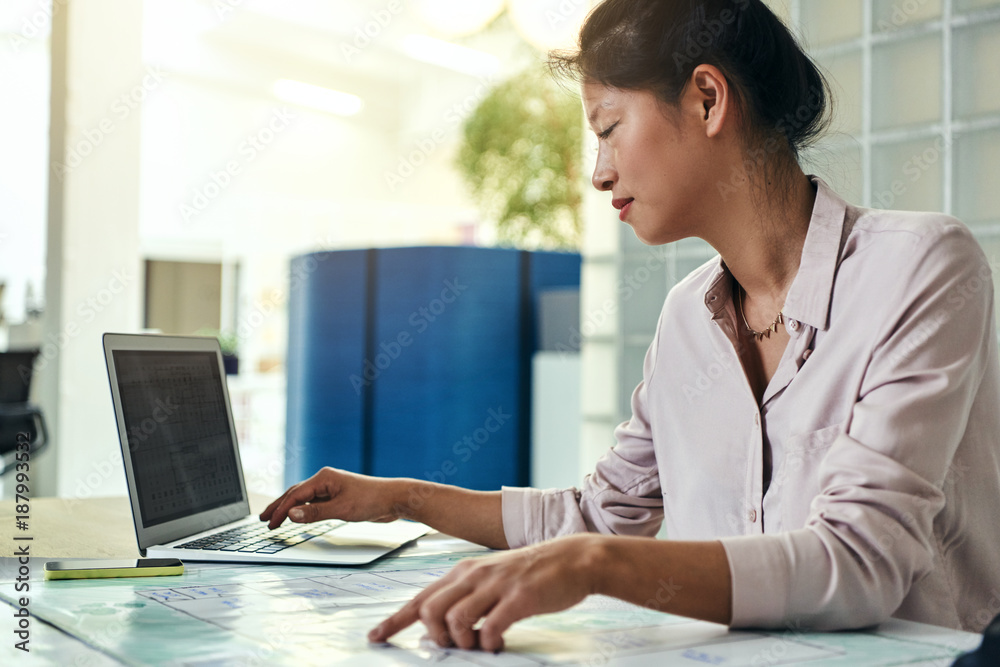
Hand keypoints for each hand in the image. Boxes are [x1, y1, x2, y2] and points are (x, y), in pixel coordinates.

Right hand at [259, 467, 399, 528]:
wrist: (393, 499)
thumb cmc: (372, 500)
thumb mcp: (341, 509)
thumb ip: (315, 513)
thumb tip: (291, 514)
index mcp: (324, 478)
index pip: (295, 495)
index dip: (280, 510)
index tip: (269, 524)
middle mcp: (325, 480)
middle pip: (295, 493)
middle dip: (278, 506)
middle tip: (263, 519)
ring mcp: (331, 488)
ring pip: (304, 498)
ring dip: (289, 508)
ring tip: (274, 518)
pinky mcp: (338, 496)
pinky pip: (314, 503)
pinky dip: (302, 510)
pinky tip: (297, 516)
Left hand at [367, 533, 603, 651]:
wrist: (573, 559)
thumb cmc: (531, 574)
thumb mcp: (491, 579)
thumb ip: (468, 598)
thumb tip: (446, 628)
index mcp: (464, 571)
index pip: (421, 598)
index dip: (395, 620)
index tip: (375, 637)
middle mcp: (474, 575)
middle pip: (430, 611)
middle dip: (435, 638)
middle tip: (454, 647)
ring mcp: (496, 585)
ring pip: (455, 620)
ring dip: (462, 642)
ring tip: (478, 646)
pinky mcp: (519, 597)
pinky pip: (490, 627)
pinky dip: (488, 643)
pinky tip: (498, 644)